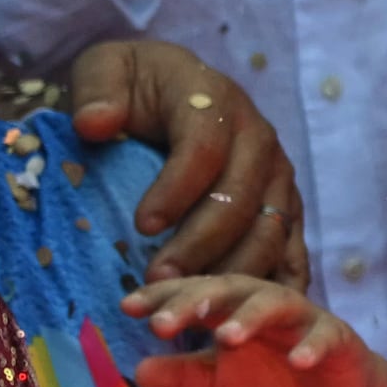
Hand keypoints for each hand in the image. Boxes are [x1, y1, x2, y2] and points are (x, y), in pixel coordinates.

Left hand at [68, 36, 299, 283]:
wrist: (175, 86)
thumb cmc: (136, 86)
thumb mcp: (106, 69)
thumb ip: (97, 90)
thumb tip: (96, 123)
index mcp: (214, 100)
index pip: (203, 147)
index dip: (176, 189)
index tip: (141, 226)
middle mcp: (258, 136)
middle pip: (242, 198)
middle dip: (201, 245)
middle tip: (158, 283)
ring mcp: (278, 174)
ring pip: (270, 230)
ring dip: (232, 272)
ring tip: (189, 306)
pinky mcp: (286, 205)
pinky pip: (291, 248)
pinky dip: (276, 284)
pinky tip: (249, 317)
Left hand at [124, 272, 386, 386]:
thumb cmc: (271, 381)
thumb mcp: (218, 385)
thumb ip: (181, 376)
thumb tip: (137, 371)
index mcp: (230, 307)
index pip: (191, 293)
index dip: (161, 297)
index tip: (128, 308)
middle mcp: (263, 302)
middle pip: (227, 288)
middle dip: (195, 301)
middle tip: (163, 322)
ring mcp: (301, 317)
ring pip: (274, 303)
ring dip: (250, 317)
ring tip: (225, 337)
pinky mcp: (336, 337)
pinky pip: (324, 336)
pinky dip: (311, 347)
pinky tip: (298, 362)